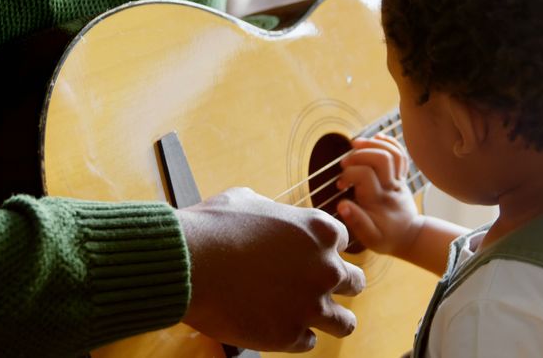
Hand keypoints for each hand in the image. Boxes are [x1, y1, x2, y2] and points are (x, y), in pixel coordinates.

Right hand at [177, 187, 364, 351]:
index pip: (341, 242)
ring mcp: (310, 305)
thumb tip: (275, 219)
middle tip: (314, 287)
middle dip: (337, 285)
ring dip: (331, 319)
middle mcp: (325, 268)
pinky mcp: (289, 336)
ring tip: (311, 317)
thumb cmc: (213, 226)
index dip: (323, 250)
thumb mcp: (250, 201)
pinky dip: (296, 336)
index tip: (306, 256)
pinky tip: (277, 326)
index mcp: (320, 231)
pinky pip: (309, 342)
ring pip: (345, 322)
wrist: (187, 263)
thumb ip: (277, 213)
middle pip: (355, 283)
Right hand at [335, 134, 423, 257]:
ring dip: (373, 144)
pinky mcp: (402, 176)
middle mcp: (391, 187)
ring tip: (355, 144)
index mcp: (379, 200)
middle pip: (382, 158)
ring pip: (393, 153)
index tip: (340, 185)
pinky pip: (401, 154)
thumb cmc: (385, 238)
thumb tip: (342, 204)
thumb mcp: (370, 238)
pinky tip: (376, 138)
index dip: (348, 175)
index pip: (365, 175)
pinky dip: (389, 142)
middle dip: (360, 154)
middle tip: (344, 163)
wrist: (408, 236)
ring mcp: (398, 180)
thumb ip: (356, 221)